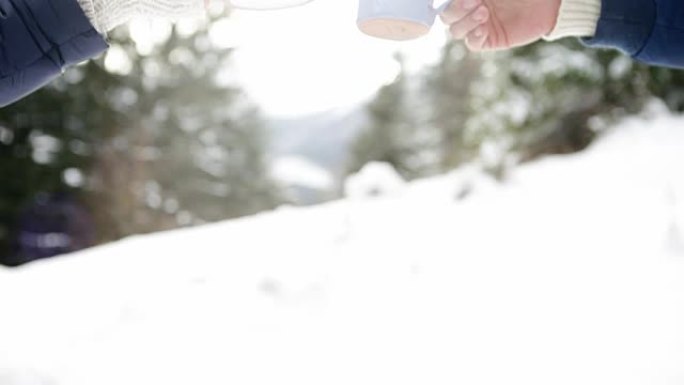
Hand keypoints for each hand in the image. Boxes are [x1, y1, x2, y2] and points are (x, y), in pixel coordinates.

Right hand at [440, 0, 561, 50]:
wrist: (549, 1)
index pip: (447, 2)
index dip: (450, 2)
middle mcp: (472, 9)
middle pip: (447, 16)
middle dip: (455, 10)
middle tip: (473, 2)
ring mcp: (480, 25)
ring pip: (456, 31)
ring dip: (465, 22)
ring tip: (484, 13)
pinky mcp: (491, 39)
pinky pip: (473, 44)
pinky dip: (474, 37)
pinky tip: (483, 29)